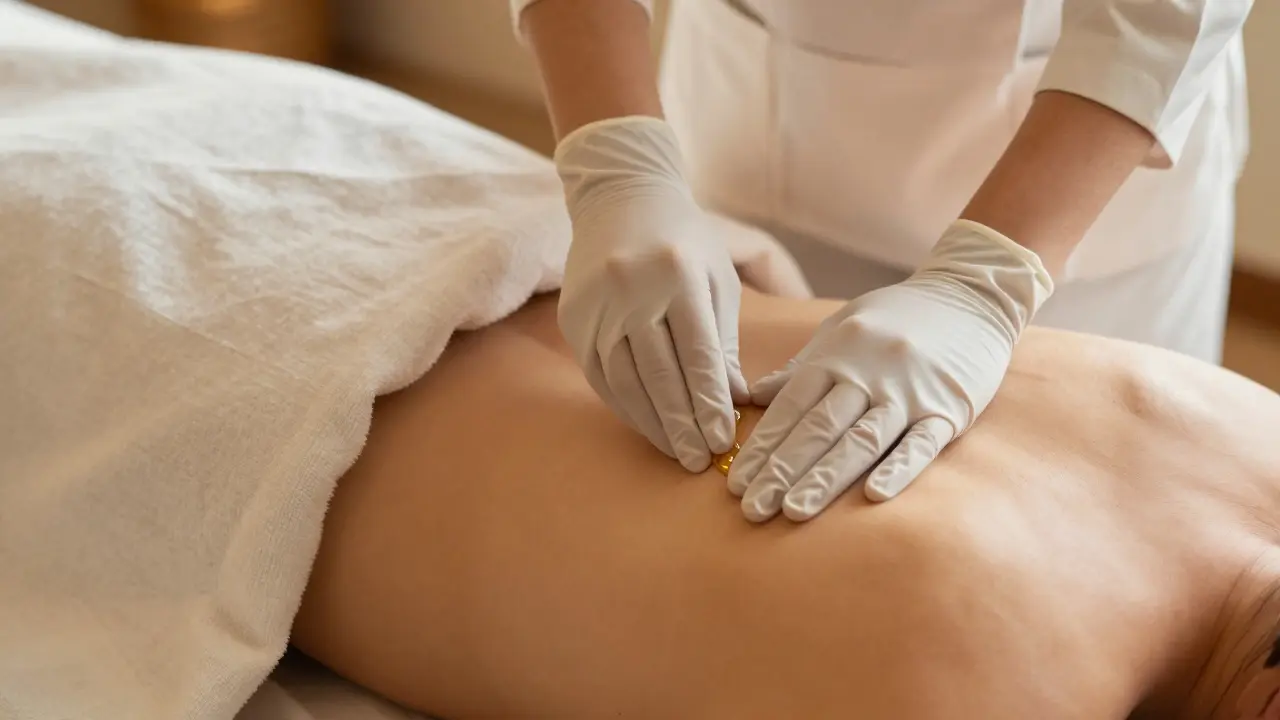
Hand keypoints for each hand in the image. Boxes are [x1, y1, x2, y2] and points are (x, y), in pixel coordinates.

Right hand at [555, 116, 748, 470]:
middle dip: (682, 423)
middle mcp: (632, 288)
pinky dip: (623, 404)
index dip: (710, 402)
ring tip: (675, 452)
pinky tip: (644, 425)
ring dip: (651, 422)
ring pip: (624, 379)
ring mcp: (596, 302)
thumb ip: (724, 340)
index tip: (723, 438)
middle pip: (659, 373)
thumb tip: (733, 400)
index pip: (697, 353)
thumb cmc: (684, 240)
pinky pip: (598, 373)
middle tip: (699, 460)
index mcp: (678, 274)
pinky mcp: (573, 316)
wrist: (620, 197)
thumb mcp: (717, 278)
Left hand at [727, 220, 1053, 521]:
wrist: (972, 294)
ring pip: (862, 441)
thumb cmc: (897, 316)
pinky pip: (922, 443)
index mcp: (837, 355)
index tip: (734, 483)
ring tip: (793, 512)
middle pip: (818, 429)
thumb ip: (799, 368)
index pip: (790, 409)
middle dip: (781, 471)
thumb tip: (752, 398)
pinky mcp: (949, 409)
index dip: (762, 448)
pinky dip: (899, 469)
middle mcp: (868, 374)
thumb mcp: (840, 329)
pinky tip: (874, 496)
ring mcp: (909, 393)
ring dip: (825, 478)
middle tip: (752, 509)